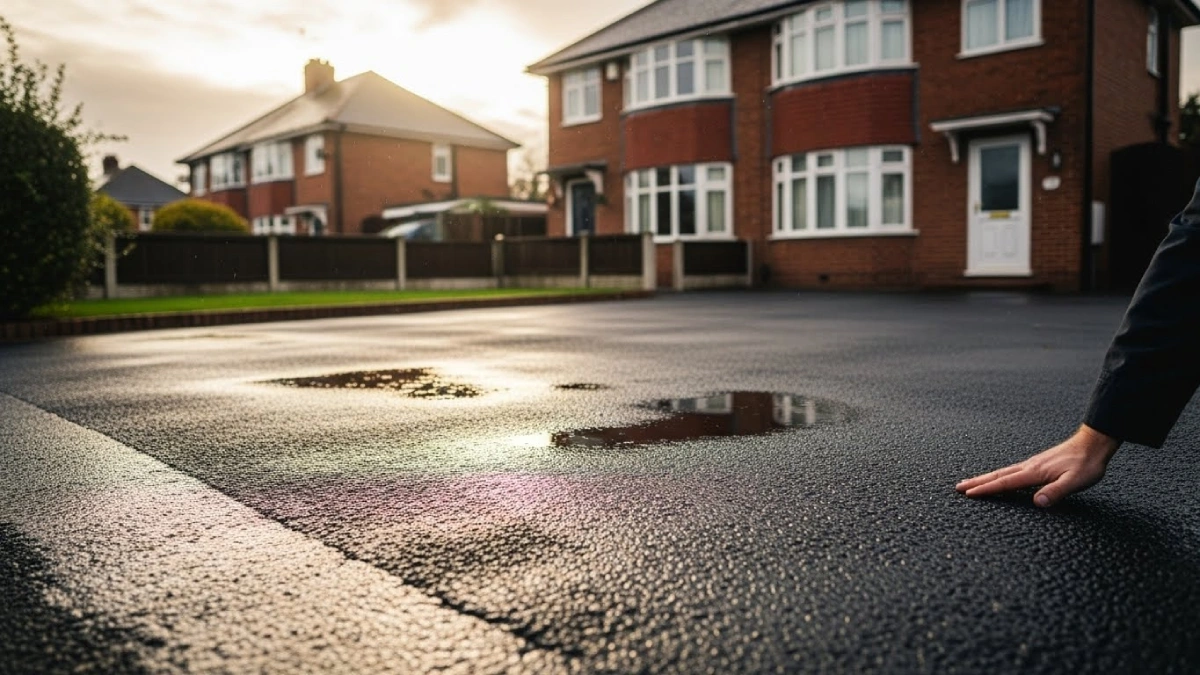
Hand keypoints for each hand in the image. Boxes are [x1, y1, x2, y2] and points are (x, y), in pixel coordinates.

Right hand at [956, 425, 1121, 507]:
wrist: (1093, 445)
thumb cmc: (1086, 464)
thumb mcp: (1075, 481)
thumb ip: (1056, 492)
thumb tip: (1037, 503)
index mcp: (1034, 472)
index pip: (1005, 483)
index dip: (986, 489)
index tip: (969, 494)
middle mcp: (1029, 466)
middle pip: (998, 475)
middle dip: (977, 482)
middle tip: (959, 486)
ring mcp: (1032, 464)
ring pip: (1003, 472)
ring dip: (985, 478)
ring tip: (972, 482)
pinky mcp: (1037, 464)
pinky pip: (1011, 471)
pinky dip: (999, 475)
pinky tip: (999, 477)